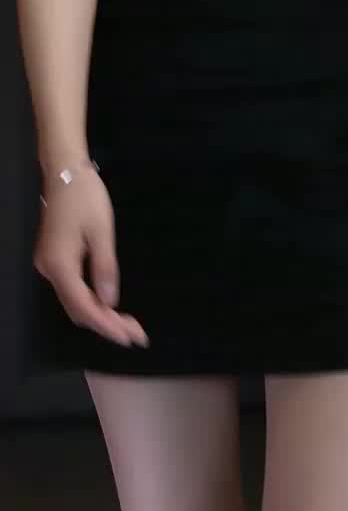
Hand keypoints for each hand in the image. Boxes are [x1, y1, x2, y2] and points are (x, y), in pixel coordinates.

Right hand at [34, 169, 148, 348]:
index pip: (84, 307)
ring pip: (73, 301)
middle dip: (106, 324)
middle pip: (77, 309)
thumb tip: (109, 302)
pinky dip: (90, 300)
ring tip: (127, 324)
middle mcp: (48, 270)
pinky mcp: (53, 259)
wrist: (65, 172)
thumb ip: (105, 269)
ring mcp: (48, 265)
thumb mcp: (102, 232)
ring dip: (99, 314)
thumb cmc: (86, 197)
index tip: (131, 337)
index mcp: (59, 265)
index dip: (107, 326)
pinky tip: (108, 305)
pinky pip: (71, 288)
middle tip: (136, 334)